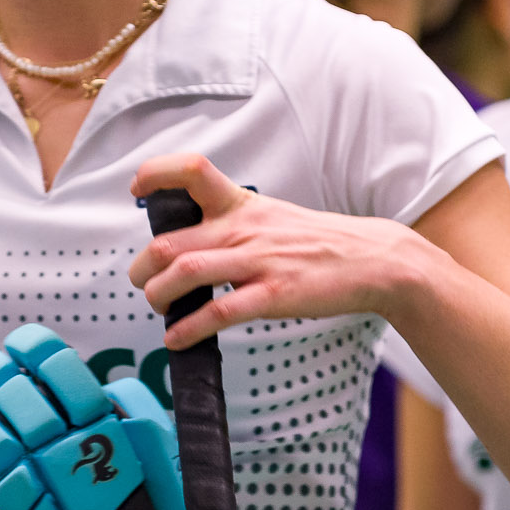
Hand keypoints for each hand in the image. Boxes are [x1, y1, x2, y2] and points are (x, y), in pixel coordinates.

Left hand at [129, 152, 433, 347]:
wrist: (371, 259)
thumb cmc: (317, 242)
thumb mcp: (272, 217)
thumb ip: (231, 224)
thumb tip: (188, 244)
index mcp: (242, 204)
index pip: (193, 171)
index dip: (157, 173)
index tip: (137, 187)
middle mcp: (243, 229)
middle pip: (169, 241)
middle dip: (142, 268)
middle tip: (143, 282)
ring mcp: (258, 262)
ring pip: (184, 273)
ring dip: (158, 296)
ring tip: (158, 308)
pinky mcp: (272, 295)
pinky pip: (218, 312)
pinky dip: (188, 328)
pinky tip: (177, 338)